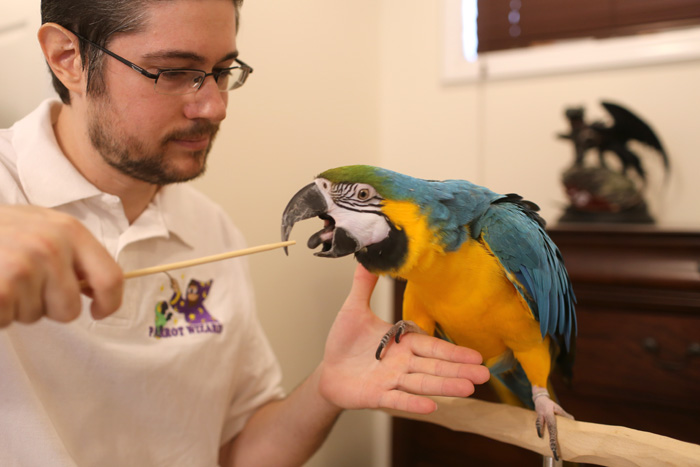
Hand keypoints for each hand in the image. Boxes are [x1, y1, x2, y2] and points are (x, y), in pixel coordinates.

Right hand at [0, 205, 123, 326]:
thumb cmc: (0, 230)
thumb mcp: (41, 225)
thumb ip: (72, 251)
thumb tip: (97, 288)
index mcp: (70, 230)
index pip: (110, 278)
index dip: (109, 303)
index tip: (99, 312)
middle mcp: (52, 247)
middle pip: (69, 310)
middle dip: (47, 308)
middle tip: (22, 286)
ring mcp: (24, 266)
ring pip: (34, 316)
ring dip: (17, 307)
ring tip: (1, 279)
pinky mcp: (2, 287)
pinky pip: (7, 319)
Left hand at [318, 264, 489, 413]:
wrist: (327, 371)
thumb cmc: (345, 342)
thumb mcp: (354, 309)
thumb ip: (364, 285)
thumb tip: (367, 257)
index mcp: (403, 342)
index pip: (432, 346)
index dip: (454, 351)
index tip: (477, 355)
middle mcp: (403, 363)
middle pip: (435, 366)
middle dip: (459, 370)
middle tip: (485, 375)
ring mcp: (392, 381)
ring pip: (422, 383)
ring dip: (445, 386)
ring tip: (468, 389)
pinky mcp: (378, 396)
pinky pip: (398, 399)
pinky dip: (413, 403)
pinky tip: (431, 406)